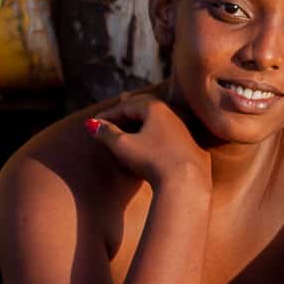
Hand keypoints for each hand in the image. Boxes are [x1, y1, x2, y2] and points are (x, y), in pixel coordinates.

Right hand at [85, 93, 207, 190]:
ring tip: (137, 119)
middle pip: (147, 106)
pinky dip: (158, 132)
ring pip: (160, 119)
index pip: (127, 106)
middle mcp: (172, 115)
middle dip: (131, 106)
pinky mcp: (191, 147)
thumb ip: (107, 133)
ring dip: (146, 118)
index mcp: (155, 109)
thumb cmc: (152, 160)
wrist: (186, 181)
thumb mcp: (123, 146)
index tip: (94, 122)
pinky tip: (157, 138)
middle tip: (121, 101)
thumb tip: (92, 124)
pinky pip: (170, 134)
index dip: (109, 114)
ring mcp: (184, 131)